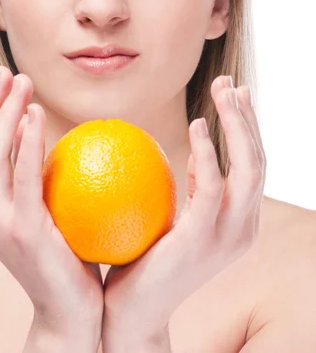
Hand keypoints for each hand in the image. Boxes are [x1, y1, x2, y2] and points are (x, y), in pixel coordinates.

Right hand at [0, 64, 103, 335]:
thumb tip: (49, 131)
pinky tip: (35, 113)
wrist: (69, 311)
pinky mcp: (23, 231)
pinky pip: (22, 176)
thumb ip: (38, 175)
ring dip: (1, 111)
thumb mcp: (44, 209)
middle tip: (1, 69)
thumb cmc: (63, 253)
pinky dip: (25, 140)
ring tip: (20, 81)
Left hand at [102, 75, 265, 338]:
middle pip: (259, 160)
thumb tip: (188, 144)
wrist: (132, 309)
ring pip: (249, 167)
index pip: (253, 164)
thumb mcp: (174, 215)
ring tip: (221, 89)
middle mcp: (243, 228)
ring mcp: (227, 236)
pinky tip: (196, 125)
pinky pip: (211, 186)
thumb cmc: (145, 258)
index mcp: (238, 221)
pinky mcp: (202, 239)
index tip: (236, 92)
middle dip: (247, 116)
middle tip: (229, 81)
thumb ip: (189, 185)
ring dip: (237, 123)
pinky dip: (209, 151)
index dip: (249, 126)